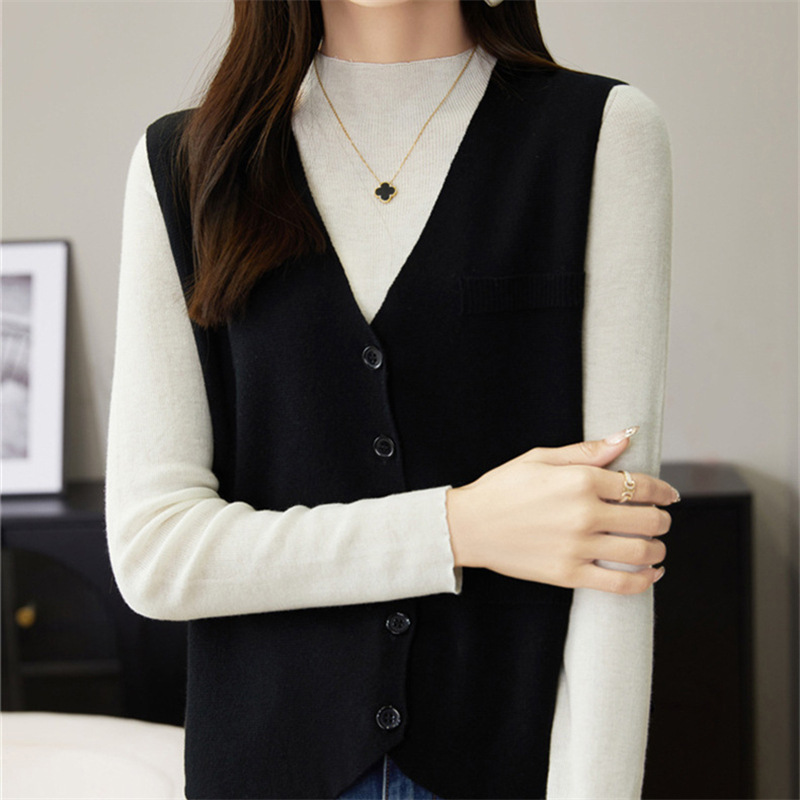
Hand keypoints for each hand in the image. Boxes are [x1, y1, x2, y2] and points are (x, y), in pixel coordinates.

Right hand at [445, 429, 678, 594]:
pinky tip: (651, 574)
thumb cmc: (503, 488)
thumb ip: (586, 451)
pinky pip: (620, 583)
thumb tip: (624, 439)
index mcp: (579, 480)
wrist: (469, 525)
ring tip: (656, 546)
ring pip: (641, 553)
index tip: (669, 495)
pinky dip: (644, 581)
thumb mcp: (540, 458)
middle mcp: (584, 514)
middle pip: (647, 520)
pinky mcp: (569, 574)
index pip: (639, 486)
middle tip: (660, 520)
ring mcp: (578, 547)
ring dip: (658, 549)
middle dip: (662, 519)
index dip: (662, 491)